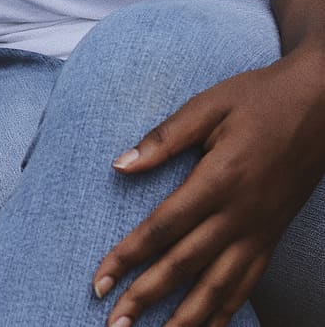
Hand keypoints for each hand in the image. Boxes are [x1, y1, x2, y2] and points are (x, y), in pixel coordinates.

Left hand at [92, 53, 324, 326]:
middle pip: (185, 266)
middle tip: (115, 322)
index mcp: (219, 180)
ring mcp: (259, 232)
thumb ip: (164, 138)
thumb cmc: (259, 99)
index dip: (129, 256)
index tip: (100, 279)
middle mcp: (239, 215)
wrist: (320, 107)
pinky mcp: (272, 239)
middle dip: (146, 297)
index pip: (163, 228)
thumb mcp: (209, 105)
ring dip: (183, 319)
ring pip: (217, 288)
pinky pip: (246, 286)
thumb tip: (120, 164)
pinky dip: (224, 313)